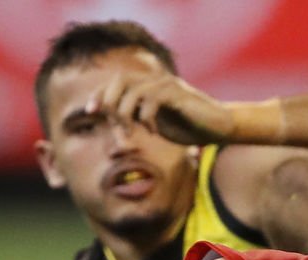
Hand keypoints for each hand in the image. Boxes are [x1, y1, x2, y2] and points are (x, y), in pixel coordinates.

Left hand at [89, 70, 233, 144]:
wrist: (217, 128)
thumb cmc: (187, 127)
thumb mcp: (155, 123)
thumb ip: (136, 118)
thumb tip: (112, 120)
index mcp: (147, 85)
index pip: (115, 82)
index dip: (99, 94)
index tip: (90, 112)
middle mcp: (155, 79)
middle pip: (120, 79)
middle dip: (109, 101)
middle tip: (111, 123)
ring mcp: (166, 84)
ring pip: (133, 90)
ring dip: (125, 114)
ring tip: (130, 132)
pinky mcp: (177, 93)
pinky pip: (152, 101)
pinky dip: (146, 118)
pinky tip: (152, 131)